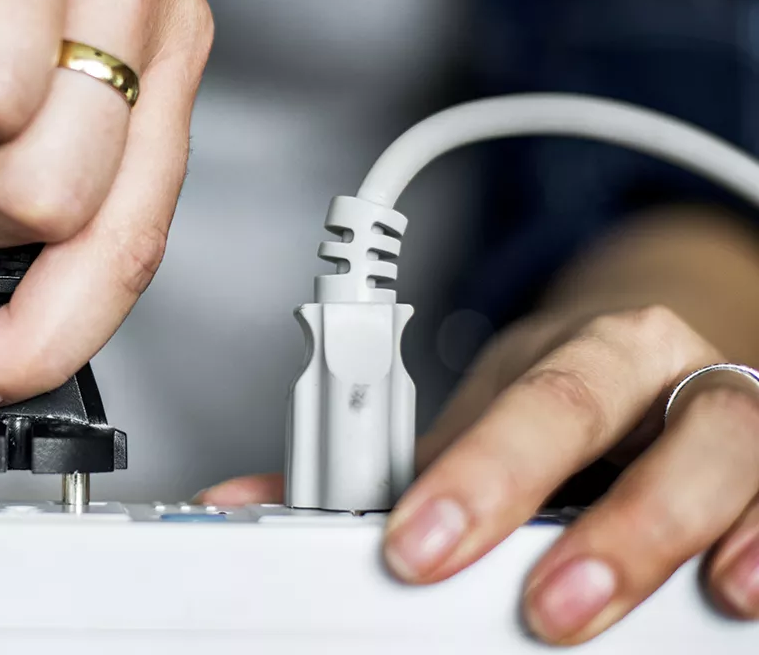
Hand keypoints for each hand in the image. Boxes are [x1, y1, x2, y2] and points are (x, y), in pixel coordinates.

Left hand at [201, 305, 758, 643]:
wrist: (658, 366)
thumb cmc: (564, 406)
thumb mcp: (481, 424)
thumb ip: (383, 470)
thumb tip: (246, 502)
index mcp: (580, 348)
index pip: (523, 398)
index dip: (472, 474)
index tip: (412, 545)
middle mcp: (661, 366)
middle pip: (613, 415)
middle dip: (569, 513)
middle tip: (531, 604)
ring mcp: (731, 409)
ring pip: (724, 446)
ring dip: (664, 535)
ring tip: (610, 606)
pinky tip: (737, 592)